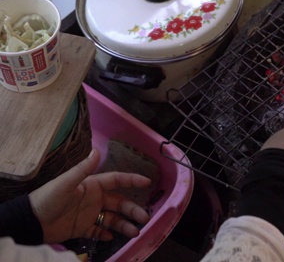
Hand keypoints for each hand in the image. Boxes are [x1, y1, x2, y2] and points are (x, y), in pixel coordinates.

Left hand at [28, 148, 151, 243]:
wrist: (32, 221)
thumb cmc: (48, 198)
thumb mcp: (66, 183)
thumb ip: (83, 168)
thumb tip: (97, 151)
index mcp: (93, 185)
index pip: (117, 180)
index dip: (132, 180)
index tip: (147, 182)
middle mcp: (95, 199)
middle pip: (119, 203)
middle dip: (133, 210)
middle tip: (144, 217)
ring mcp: (89, 214)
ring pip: (112, 219)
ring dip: (124, 224)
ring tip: (134, 232)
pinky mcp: (82, 228)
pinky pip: (98, 231)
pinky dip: (106, 234)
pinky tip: (111, 237)